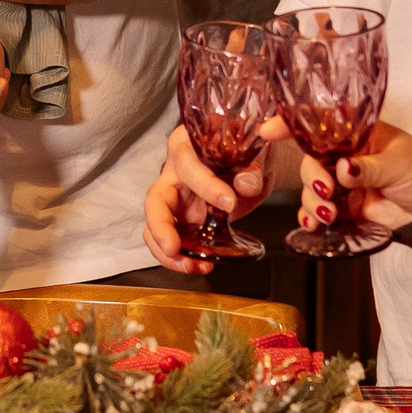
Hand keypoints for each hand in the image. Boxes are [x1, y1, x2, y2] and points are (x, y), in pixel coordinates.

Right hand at [143, 123, 276, 273]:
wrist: (254, 167)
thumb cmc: (248, 152)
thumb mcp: (255, 153)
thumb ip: (251, 166)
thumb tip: (246, 184)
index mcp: (187, 146)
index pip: (187, 165)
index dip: (205, 185)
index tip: (229, 202)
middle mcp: (174, 173)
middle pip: (156, 200)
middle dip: (161, 226)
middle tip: (174, 248)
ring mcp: (176, 200)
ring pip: (156, 226)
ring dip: (169, 251)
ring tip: (193, 266)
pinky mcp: (183, 221)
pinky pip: (172, 241)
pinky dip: (183, 258)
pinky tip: (201, 266)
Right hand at [287, 117, 411, 235]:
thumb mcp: (399, 165)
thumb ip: (370, 168)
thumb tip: (343, 170)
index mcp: (357, 135)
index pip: (320, 123)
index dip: (291, 124)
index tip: (269, 131)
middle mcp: (344, 156)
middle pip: (310, 160)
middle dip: (311, 178)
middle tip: (327, 191)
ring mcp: (343, 183)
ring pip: (311, 188)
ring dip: (313, 201)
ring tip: (330, 214)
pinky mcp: (344, 207)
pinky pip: (318, 211)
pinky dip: (312, 218)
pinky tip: (314, 225)